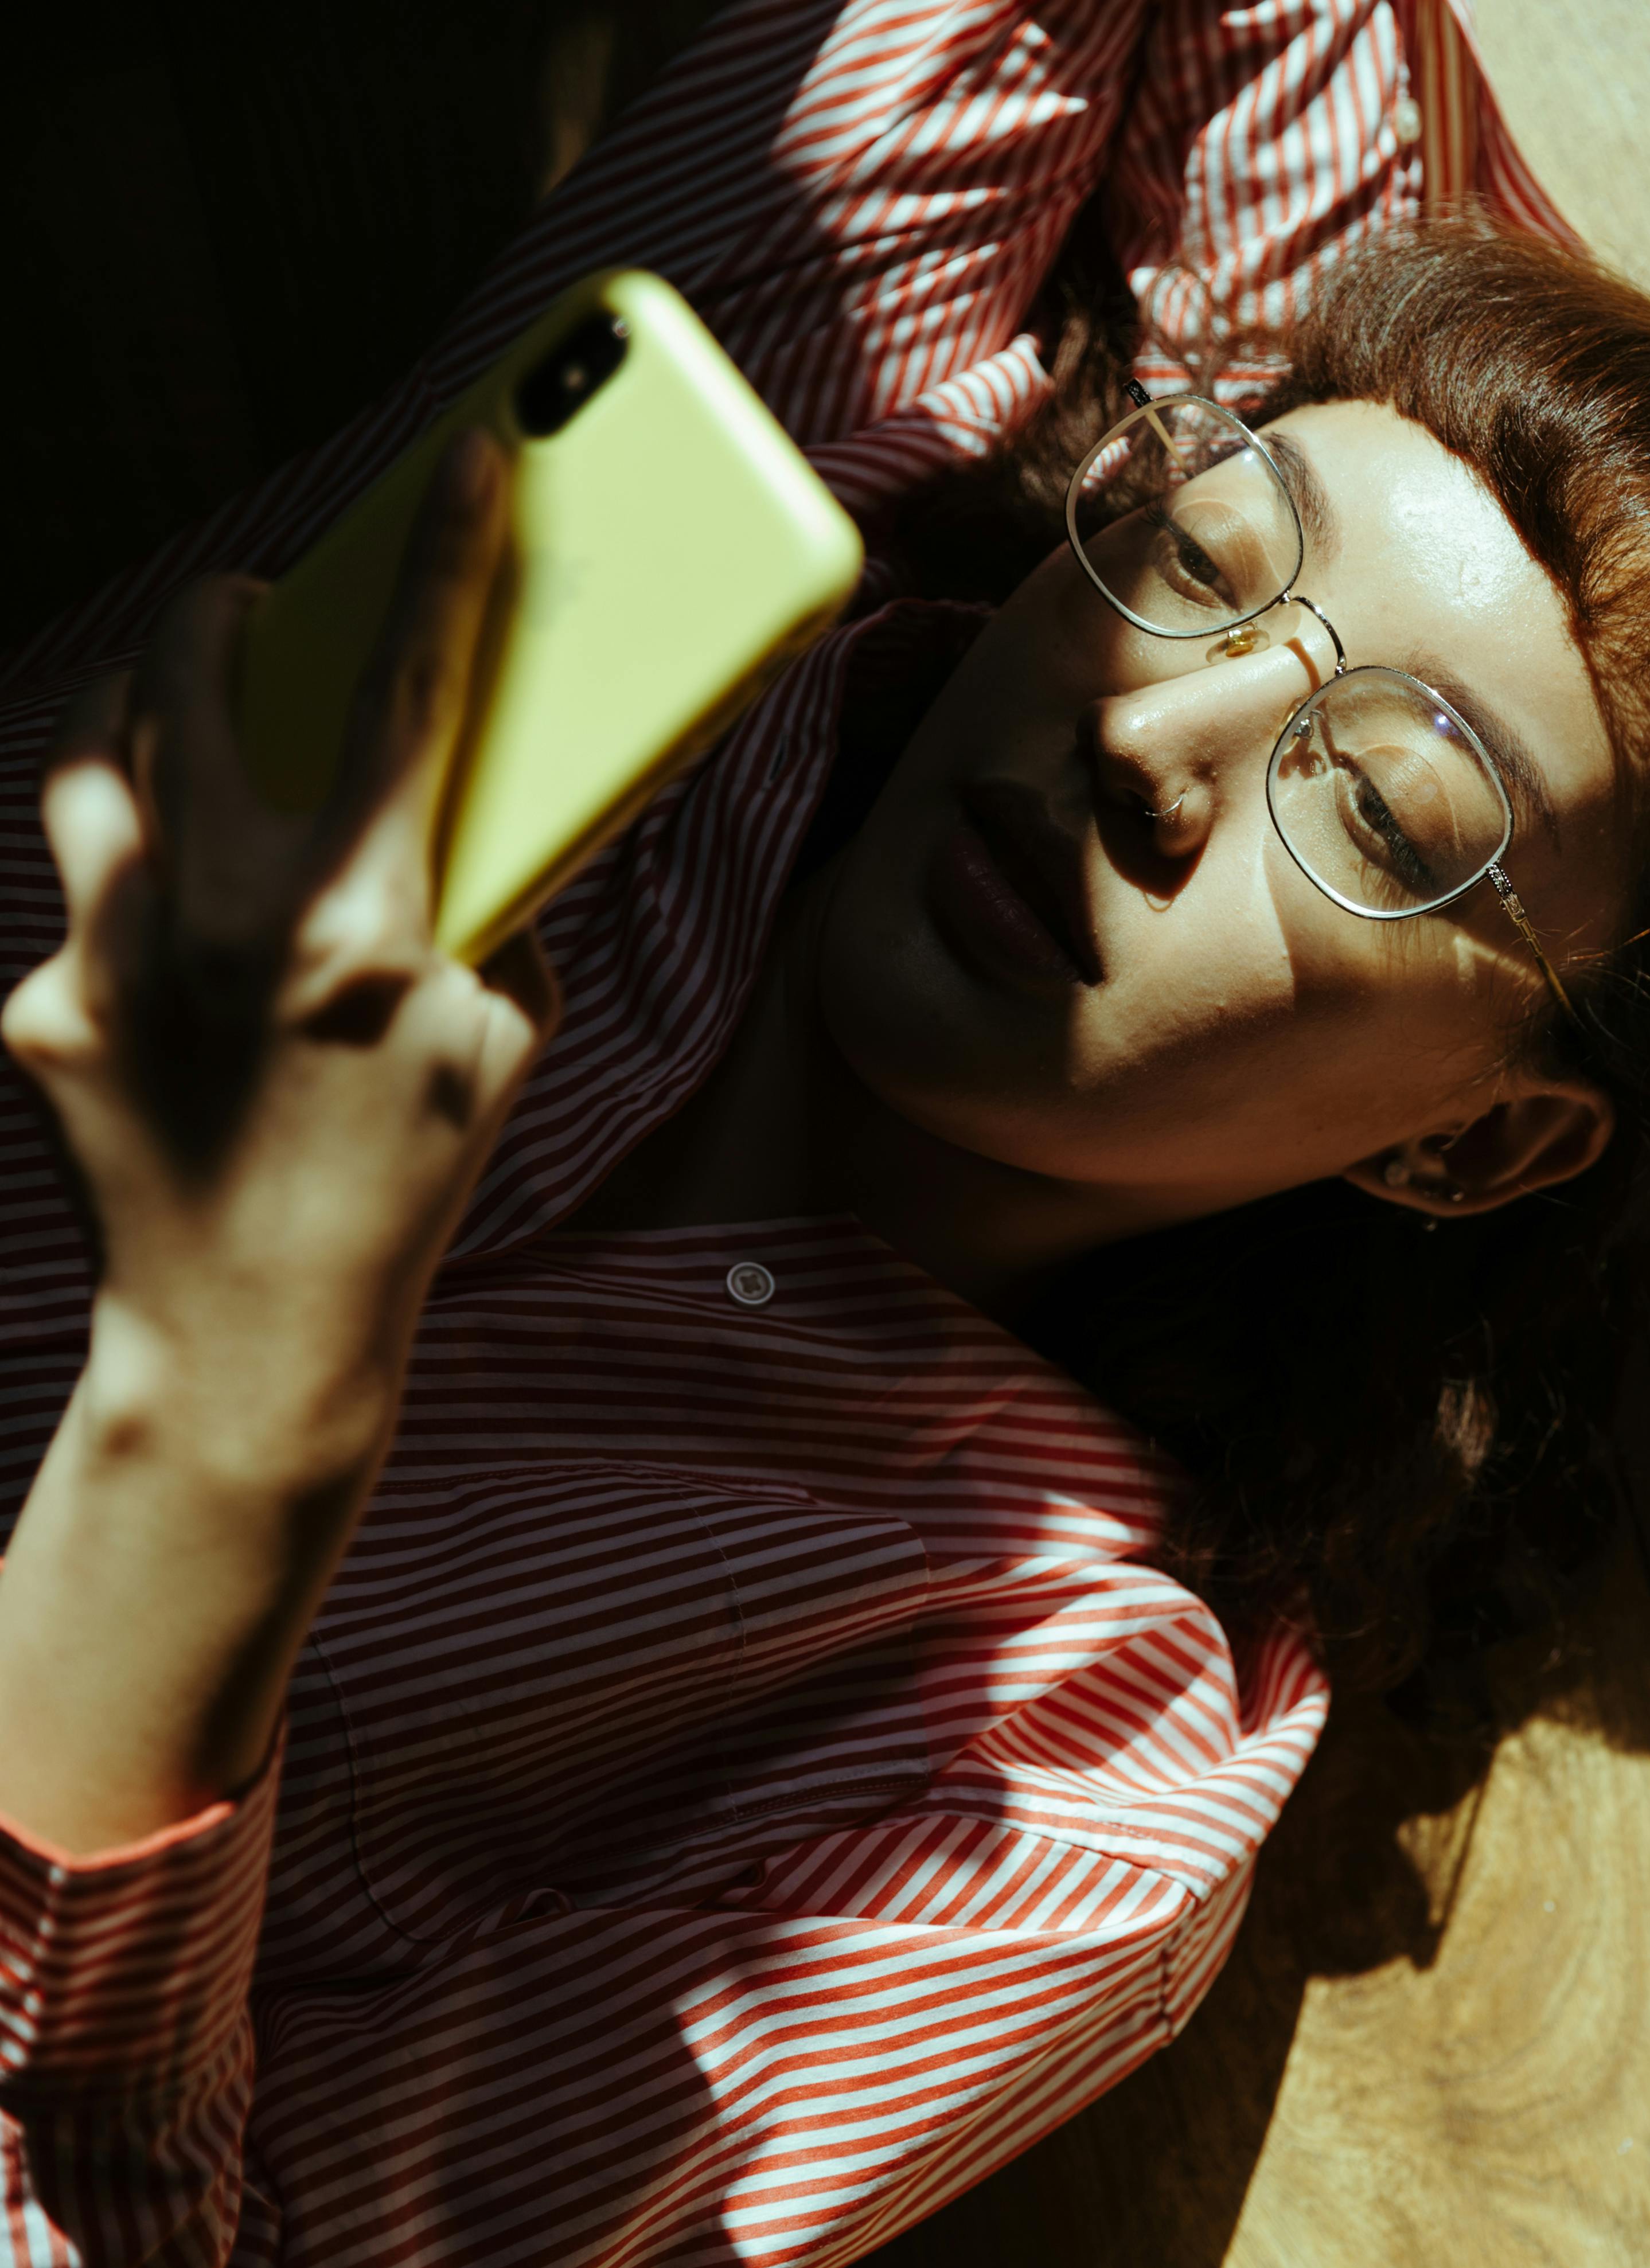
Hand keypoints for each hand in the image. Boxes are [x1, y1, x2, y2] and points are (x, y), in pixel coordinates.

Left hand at [15, 432, 555, 1432]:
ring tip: (182, 739)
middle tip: (255, 604)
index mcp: (365, 919)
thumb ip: (506, 906)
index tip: (476, 457)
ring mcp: (112, 956)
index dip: (450, 554)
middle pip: (194, 667)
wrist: (253, 1336)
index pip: (412, 685)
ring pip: (97, 759)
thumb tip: (498, 796)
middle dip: (229, 605)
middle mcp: (225, 916)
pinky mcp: (35, 1008)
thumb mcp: (509, 1040)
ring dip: (145, 726)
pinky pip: (78, 906)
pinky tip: (168, 970)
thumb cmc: (409, 1184)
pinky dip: (128, 910)